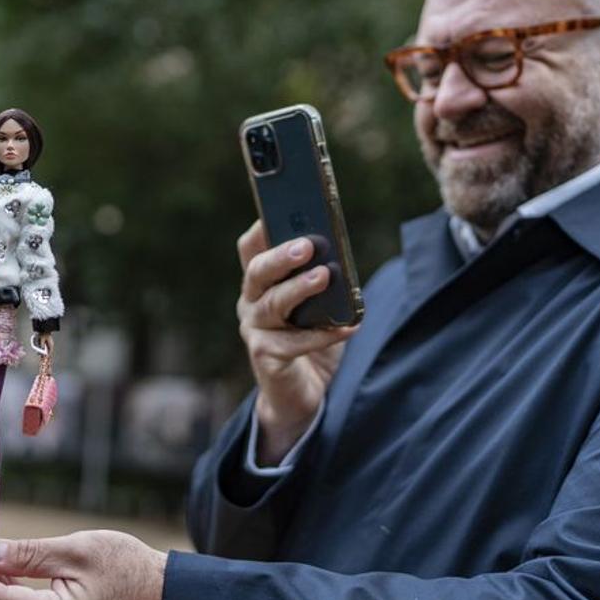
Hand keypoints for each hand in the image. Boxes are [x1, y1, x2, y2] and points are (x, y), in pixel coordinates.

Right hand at [236, 220, 357, 464]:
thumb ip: (322, 281)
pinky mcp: (265, 357)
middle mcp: (251, 303)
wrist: (301, 393)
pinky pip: (294, 343)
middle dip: (280, 256)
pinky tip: (348, 327)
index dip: (262, 228)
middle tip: (307, 245)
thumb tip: (338, 258)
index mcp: (260, 283)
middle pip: (257, 272)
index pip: (251, 249)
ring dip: (299, 289)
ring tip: (325, 277)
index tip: (279, 206)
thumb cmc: (310, 339)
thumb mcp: (318, 305)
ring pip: (273, 304)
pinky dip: (323, 334)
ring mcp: (255, 331)